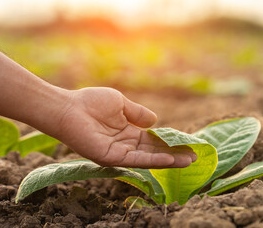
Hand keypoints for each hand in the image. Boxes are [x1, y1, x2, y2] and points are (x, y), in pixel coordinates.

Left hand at [55, 87, 196, 167]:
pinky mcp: (111, 158)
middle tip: (194, 156)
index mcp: (127, 132)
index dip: (170, 141)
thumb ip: (138, 113)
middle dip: (174, 153)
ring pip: (148, 158)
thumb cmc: (91, 102)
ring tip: (189, 160)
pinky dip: (154, 161)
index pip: (153, 140)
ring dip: (169, 160)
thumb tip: (155, 121)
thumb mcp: (121, 103)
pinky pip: (136, 160)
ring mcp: (119, 153)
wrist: (69, 108)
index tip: (187, 142)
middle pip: (154, 151)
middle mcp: (125, 144)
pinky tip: (170, 159)